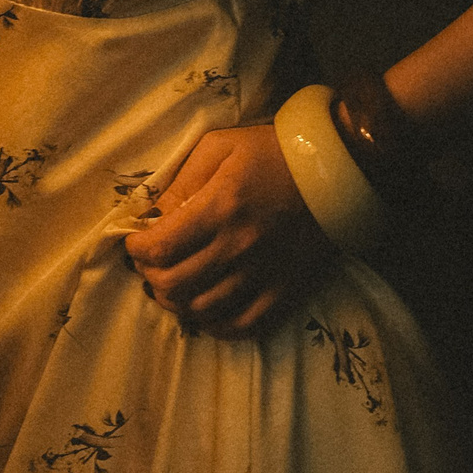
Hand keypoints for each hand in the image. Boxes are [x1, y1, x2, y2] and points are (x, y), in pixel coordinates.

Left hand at [122, 125, 335, 339]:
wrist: (338, 170)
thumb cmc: (273, 151)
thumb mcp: (220, 146)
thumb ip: (182, 181)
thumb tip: (153, 215)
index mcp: (221, 207)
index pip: (161, 247)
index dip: (137, 250)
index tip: (135, 241)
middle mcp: (239, 247)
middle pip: (175, 285)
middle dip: (151, 276)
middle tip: (149, 264)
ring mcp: (264, 274)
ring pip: (202, 310)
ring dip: (176, 303)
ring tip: (172, 286)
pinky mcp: (286, 291)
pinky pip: (243, 326)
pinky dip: (215, 325)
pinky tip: (205, 310)